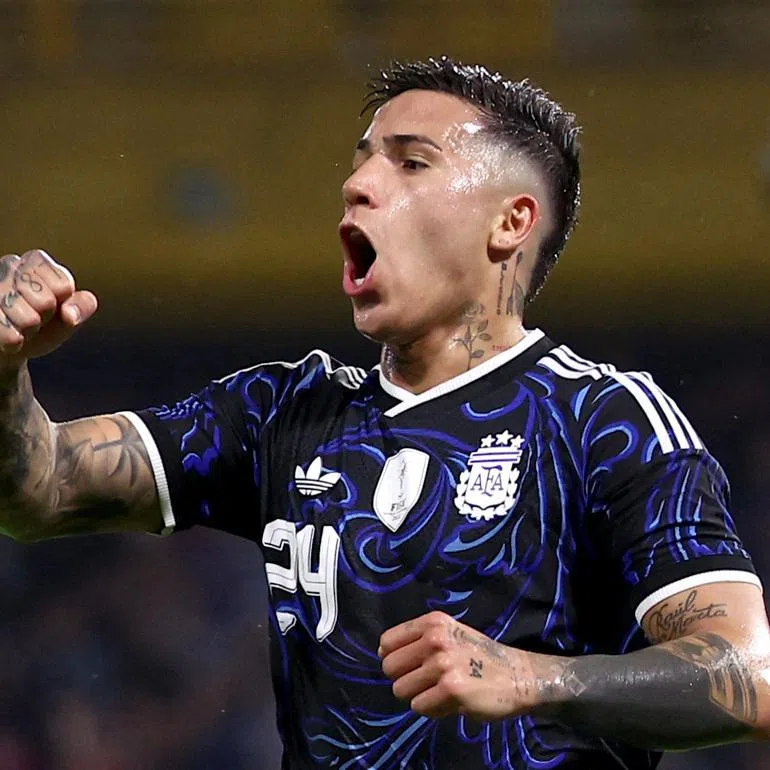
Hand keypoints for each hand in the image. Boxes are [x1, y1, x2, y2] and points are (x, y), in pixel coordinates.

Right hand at [0, 250, 97, 361]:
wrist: (11, 345)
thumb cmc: (42, 325)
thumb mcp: (68, 315)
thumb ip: (82, 306)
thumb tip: (69, 314)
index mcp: (37, 262)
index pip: (63, 286)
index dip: (61, 304)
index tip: (51, 307)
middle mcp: (11, 266)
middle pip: (45, 302)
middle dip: (43, 318)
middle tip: (34, 318)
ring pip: (25, 318)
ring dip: (28, 330)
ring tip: (20, 326)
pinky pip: (3, 327)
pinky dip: (13, 340)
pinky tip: (12, 338)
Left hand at [379, 611, 547, 720]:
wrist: (516, 675)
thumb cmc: (477, 655)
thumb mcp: (449, 634)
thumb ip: (418, 639)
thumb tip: (382, 652)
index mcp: (433, 622)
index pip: (387, 641)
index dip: (392, 657)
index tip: (409, 665)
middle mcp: (436, 639)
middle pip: (389, 667)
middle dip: (404, 679)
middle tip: (426, 681)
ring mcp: (443, 664)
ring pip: (401, 690)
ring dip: (418, 696)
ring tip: (440, 690)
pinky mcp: (451, 690)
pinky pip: (419, 706)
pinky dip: (432, 709)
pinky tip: (450, 701)